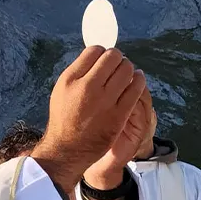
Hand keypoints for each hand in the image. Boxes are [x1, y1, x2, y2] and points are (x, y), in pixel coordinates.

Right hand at [31, 47, 146, 196]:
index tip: (105, 58)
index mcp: (70, 79)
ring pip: (127, 70)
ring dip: (129, 68)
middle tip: (118, 64)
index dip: (102, 51)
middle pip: (112, 57)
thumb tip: (98, 55)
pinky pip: (135, 89)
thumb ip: (79, 72)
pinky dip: (138, 81)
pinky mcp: (118, 115)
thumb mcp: (62, 90)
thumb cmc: (64, 118)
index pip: (94, 50)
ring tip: (128, 72)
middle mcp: (87, 87)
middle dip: (118, 58)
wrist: (68, 149)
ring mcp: (104, 101)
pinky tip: (137, 80)